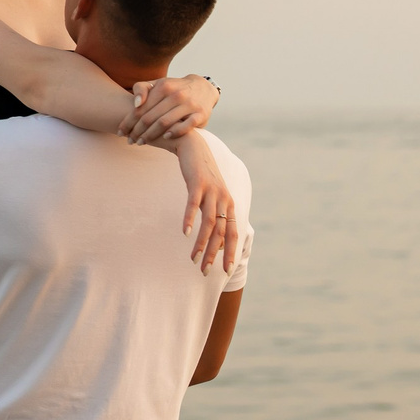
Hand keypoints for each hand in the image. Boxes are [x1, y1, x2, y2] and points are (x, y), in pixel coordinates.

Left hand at [121, 74, 218, 144]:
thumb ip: (141, 89)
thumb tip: (135, 104)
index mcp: (163, 86)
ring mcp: (189, 104)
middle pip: (150, 117)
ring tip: (141, 142)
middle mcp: (176, 95)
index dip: (128, 122)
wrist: (203, 88)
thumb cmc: (174, 89)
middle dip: (137, 131)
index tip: (120, 132)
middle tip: (129, 141)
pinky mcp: (200, 114)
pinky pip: (186, 126)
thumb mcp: (158, 84)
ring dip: (150, 135)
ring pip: (165, 122)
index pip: (140, 108)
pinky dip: (175, 132)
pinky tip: (165, 137)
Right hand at [165, 130, 239, 272]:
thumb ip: (214, 216)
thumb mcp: (211, 197)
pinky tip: (186, 233)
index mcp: (229, 205)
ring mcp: (212, 191)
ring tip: (194, 258)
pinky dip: (190, 219)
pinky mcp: (197, 183)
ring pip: (210, 222)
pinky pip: (194, 204)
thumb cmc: (201, 177)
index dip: (229, 252)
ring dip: (202, 242)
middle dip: (213, 254)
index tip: (225, 271)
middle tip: (204, 271)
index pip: (233, 234)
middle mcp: (224, 199)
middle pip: (221, 232)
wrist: (194, 147)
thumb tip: (213, 240)